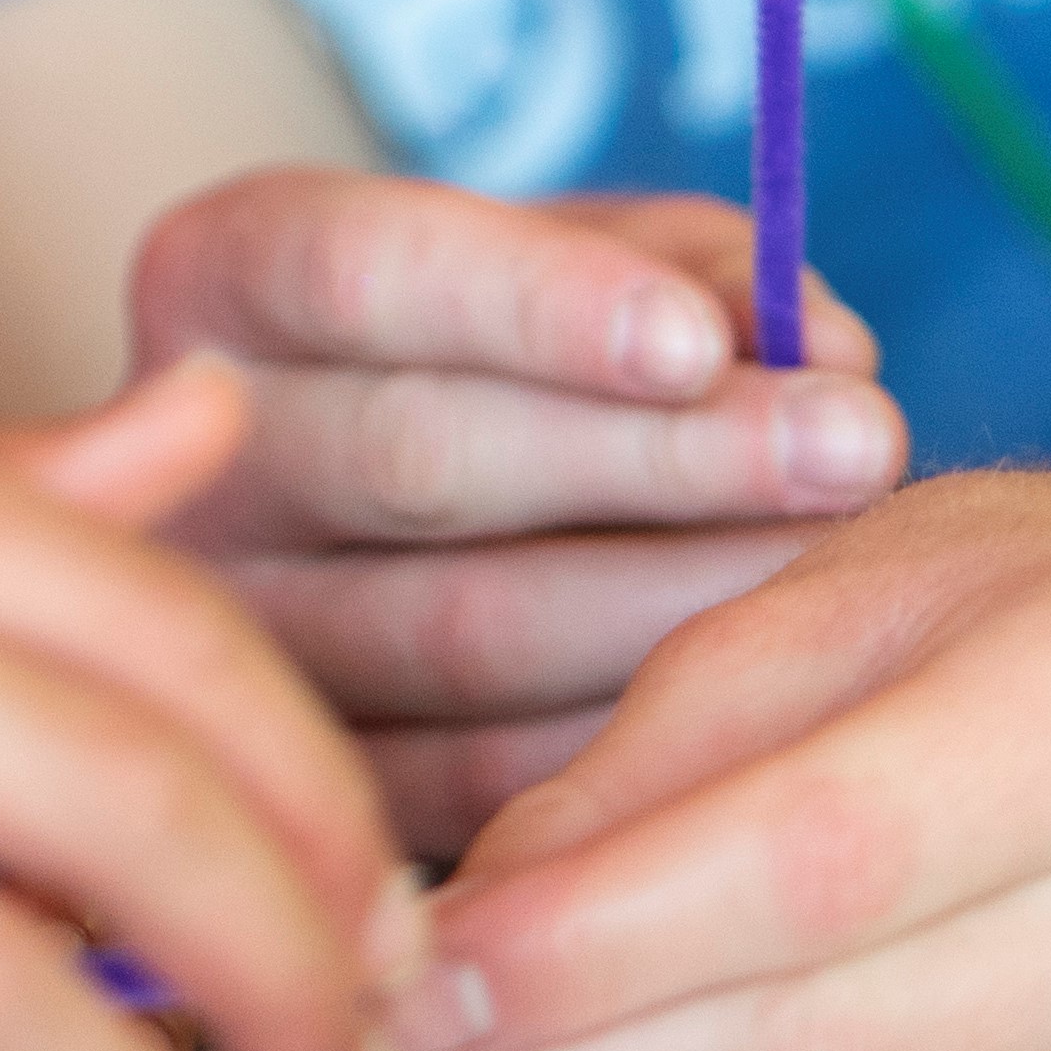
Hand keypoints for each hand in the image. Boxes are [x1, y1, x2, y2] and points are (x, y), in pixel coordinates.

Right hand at [120, 169, 912, 850]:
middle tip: (859, 444)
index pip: (357, 270)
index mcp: (218, 278)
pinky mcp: (312, 780)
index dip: (532, 300)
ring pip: (456, 639)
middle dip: (659, 454)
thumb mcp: (565, 263)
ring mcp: (233, 639)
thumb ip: (686, 273)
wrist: (361, 513)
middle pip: (418, 460)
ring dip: (679, 605)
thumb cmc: (508, 353)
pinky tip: (771, 702)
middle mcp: (191, 462)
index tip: (703, 336)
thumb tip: (825, 350)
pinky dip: (636, 742)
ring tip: (853, 570)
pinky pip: (479, 786)